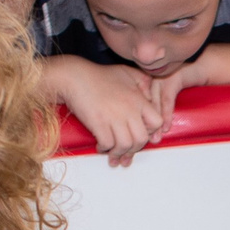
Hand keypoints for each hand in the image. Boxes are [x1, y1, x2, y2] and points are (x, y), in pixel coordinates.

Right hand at [45, 55, 167, 166]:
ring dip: (119, 154)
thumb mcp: (127, 73)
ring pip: (126, 145)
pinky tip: (101, 147)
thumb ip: (143, 83)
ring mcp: (114, 116)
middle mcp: (129, 109)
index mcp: (138, 99)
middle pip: (141, 139)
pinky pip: (108, 144)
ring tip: (114, 156)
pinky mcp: (98, 122)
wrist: (73, 76)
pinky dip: (105, 149)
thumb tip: (152, 99)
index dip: (150, 132)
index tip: (141, 137)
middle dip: (134, 150)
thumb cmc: (98, 76)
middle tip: (127, 155)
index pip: (156, 123)